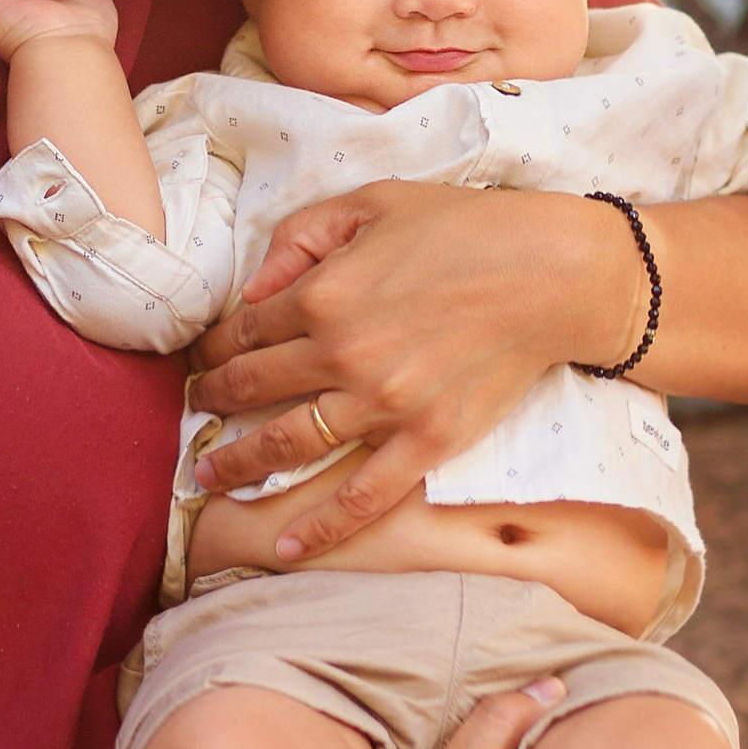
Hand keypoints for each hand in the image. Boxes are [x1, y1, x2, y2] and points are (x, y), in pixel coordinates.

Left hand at [186, 179, 629, 558]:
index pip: (245, 330)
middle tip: (194, 412)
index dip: (216, 347)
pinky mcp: (427, 441)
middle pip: (253, 389)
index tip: (204, 359)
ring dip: (239, 463)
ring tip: (210, 474)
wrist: (553, 274)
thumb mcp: (372, 203)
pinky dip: (321, 527)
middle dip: (213, 402)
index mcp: (325, 292)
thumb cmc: (465, 228)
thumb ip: (302, 238)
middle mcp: (343, 354)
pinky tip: (285, 545)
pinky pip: (363, 497)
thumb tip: (253, 290)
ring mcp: (384, 404)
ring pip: (290, 445)